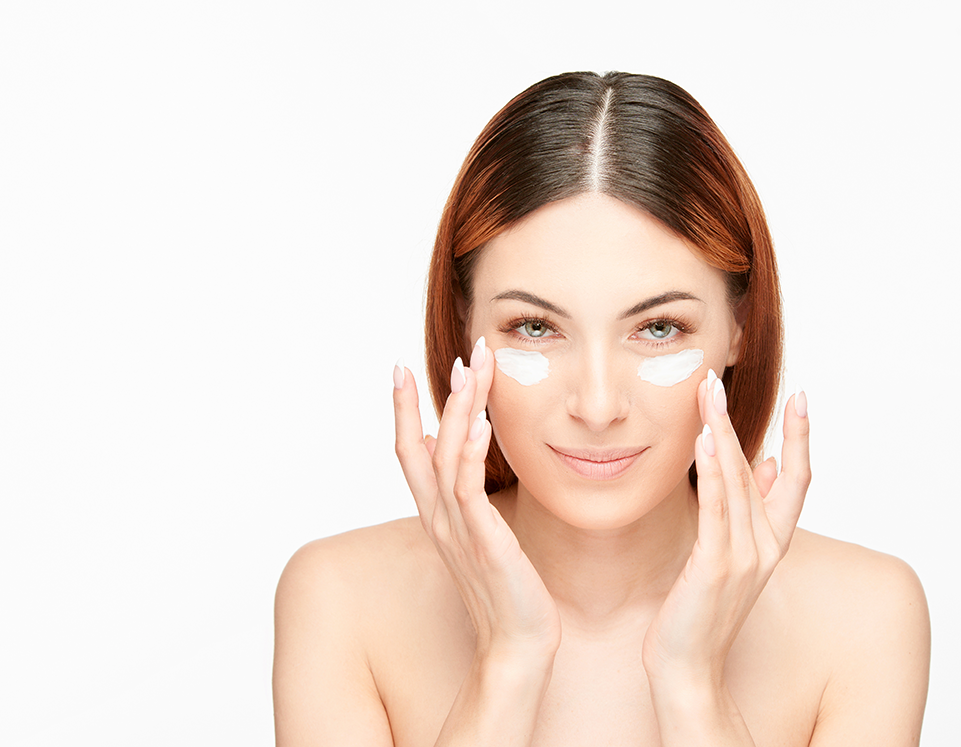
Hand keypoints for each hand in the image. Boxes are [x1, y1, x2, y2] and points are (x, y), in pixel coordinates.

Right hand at [393, 338, 561, 662]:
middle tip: (462, 354)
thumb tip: (457, 460)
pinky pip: (470, 492)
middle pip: (424, 446)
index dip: (402, 411)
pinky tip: (480, 424)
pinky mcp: (484, 544)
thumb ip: (468, 500)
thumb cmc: (508, 592)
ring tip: (472, 370)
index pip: (410, 453)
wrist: (519, 645)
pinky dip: (471, 455)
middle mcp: (440, 520)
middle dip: (437, 396)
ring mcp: (458, 532)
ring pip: (446, 458)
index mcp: (439, 517)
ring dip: (459, 410)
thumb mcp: (482, 537)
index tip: (400, 369)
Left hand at [642, 370, 810, 689]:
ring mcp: (743, 558)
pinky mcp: (714, 568)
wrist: (688, 669)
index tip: (802, 398)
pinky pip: (717, 511)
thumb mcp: (733, 558)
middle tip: (716, 378)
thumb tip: (765, 464)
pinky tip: (706, 442)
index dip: (801, 439)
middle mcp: (764, 547)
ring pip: (736, 482)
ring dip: (721, 433)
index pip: (797, 481)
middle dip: (738, 420)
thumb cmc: (701, 613)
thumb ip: (752, 511)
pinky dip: (714, 474)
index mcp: (771, 543)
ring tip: (707, 394)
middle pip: (759, 470)